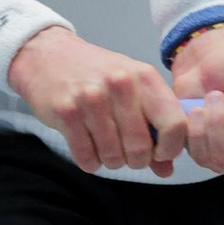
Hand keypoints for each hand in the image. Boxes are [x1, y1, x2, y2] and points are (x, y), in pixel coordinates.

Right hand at [9, 27, 187, 177]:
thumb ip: (154, 126)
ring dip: (110, 160)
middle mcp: (120, 84)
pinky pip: (87, 159)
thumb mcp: (132, 88)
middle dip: (135, 160)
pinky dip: (89, 160)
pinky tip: (86, 142)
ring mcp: (91, 98)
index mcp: (144, 76)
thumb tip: (166, 169)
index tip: (159, 152)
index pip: (175, 124)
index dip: (170, 148)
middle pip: (141, 149)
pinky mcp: (66, 112)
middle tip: (125, 149)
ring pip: (114, 158)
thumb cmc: (96, 74)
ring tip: (103, 142)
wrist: (48, 55)